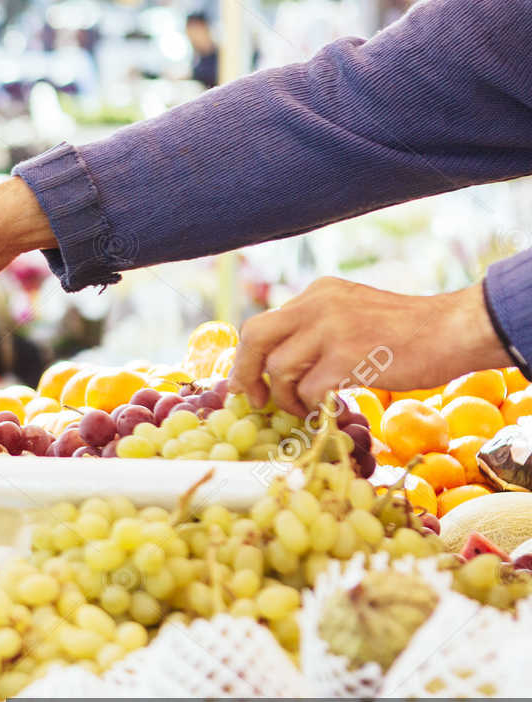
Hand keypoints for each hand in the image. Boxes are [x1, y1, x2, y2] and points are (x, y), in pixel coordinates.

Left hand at [229, 279, 511, 415]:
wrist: (456, 329)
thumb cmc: (409, 332)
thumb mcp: (353, 314)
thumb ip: (318, 329)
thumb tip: (282, 363)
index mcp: (317, 293)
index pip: (262, 324)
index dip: (247, 358)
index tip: (246, 384)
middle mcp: (318, 304)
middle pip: (255, 337)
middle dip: (245, 373)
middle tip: (253, 400)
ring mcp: (332, 329)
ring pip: (279, 368)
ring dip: (286, 397)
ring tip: (305, 407)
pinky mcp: (349, 356)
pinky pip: (309, 388)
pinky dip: (313, 405)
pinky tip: (330, 408)